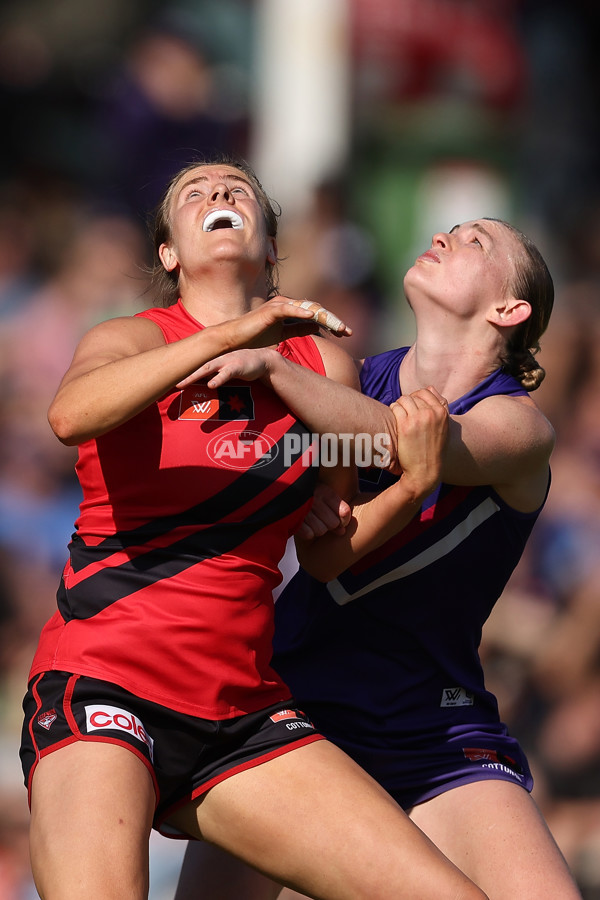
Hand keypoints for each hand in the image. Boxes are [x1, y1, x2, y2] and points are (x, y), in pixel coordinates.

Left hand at [177, 348, 272, 388]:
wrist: (263, 360)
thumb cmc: (241, 366)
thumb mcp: (224, 370)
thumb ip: (212, 375)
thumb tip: (200, 385)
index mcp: (212, 360)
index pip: (193, 365)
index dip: (180, 371)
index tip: (165, 379)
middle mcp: (216, 359)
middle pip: (195, 367)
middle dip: (181, 375)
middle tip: (168, 384)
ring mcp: (226, 361)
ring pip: (207, 368)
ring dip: (194, 376)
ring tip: (182, 384)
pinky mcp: (238, 366)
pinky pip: (226, 373)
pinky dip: (218, 379)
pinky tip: (211, 385)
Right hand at [225, 296, 351, 351]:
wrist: (234, 341)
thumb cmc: (255, 339)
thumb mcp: (283, 335)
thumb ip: (299, 329)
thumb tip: (317, 326)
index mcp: (292, 310)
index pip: (317, 315)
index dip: (333, 323)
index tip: (346, 335)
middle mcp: (288, 304)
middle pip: (317, 310)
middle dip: (334, 320)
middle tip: (348, 332)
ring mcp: (279, 306)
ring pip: (308, 308)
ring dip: (324, 317)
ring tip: (338, 327)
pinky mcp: (270, 311)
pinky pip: (289, 309)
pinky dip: (302, 312)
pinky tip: (315, 318)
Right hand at [296, 482, 351, 540]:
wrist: (285, 493)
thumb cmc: (309, 497)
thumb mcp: (324, 498)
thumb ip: (338, 513)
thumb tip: (342, 532)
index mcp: (325, 491)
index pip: (345, 512)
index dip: (343, 521)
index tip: (338, 520)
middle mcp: (315, 498)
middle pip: (333, 524)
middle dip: (328, 525)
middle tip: (320, 519)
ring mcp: (303, 508)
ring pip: (321, 531)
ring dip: (316, 529)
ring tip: (310, 521)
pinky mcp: (292, 518)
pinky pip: (308, 534)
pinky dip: (306, 532)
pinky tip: (303, 525)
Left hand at [389, 387, 448, 494]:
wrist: (426, 471)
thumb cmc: (433, 449)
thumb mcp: (443, 426)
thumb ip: (439, 406)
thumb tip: (429, 387)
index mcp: (442, 412)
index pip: (426, 392)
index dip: (416, 398)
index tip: (412, 406)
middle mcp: (431, 413)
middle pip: (413, 396)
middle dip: (406, 403)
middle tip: (403, 414)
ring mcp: (418, 418)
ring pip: (403, 400)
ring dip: (398, 405)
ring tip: (398, 416)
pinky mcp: (405, 425)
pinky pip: (395, 408)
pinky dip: (393, 411)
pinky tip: (394, 420)